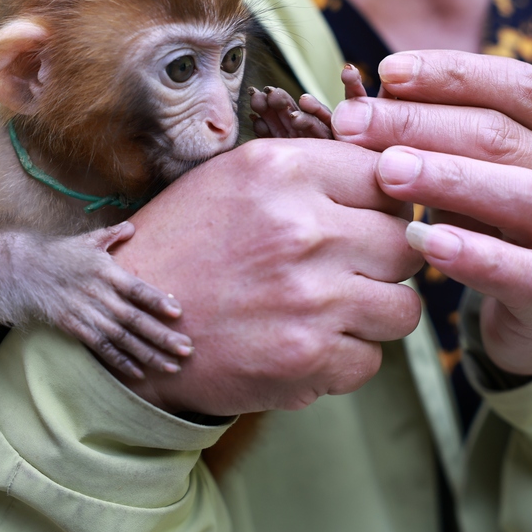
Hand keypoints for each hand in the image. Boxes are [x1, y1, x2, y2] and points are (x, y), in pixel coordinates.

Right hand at [111, 138, 422, 415]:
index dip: (387, 203)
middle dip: (386, 261)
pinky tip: (306, 344)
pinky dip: (344, 359)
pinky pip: (371, 360)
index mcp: (283, 171)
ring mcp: (309, 298)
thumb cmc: (182, 244)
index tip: (372, 220)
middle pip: (406, 244)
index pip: (389, 177)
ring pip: (404, 308)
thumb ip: (308, 170)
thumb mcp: (234, 177)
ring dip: (375, 314)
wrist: (125, 322)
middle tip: (353, 270)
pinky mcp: (305, 358)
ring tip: (333, 311)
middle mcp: (302, 229)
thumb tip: (389, 172)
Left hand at [330, 51, 531, 375]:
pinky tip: (422, 240)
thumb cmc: (504, 229)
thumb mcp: (480, 173)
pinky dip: (472, 255)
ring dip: (448, 177)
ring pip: (525, 195)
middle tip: (353, 123)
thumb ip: (442, 137)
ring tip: (386, 172)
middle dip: (420, 123)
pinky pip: (523, 273)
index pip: (518, 86)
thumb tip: (374, 95)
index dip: (451, 73)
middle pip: (505, 136)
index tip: (386, 70)